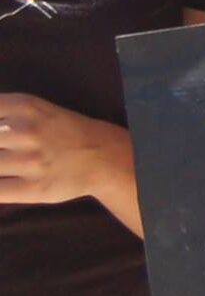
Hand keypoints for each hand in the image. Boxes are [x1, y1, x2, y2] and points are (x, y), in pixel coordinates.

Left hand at [0, 93, 131, 207]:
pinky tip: (1, 180)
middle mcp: (28, 131)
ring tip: (5, 163)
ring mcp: (33, 161)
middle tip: (1, 152)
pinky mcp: (35, 188)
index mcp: (26, 107)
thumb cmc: (61, 132)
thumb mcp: (33, 111)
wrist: (103, 157)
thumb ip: (1, 114)